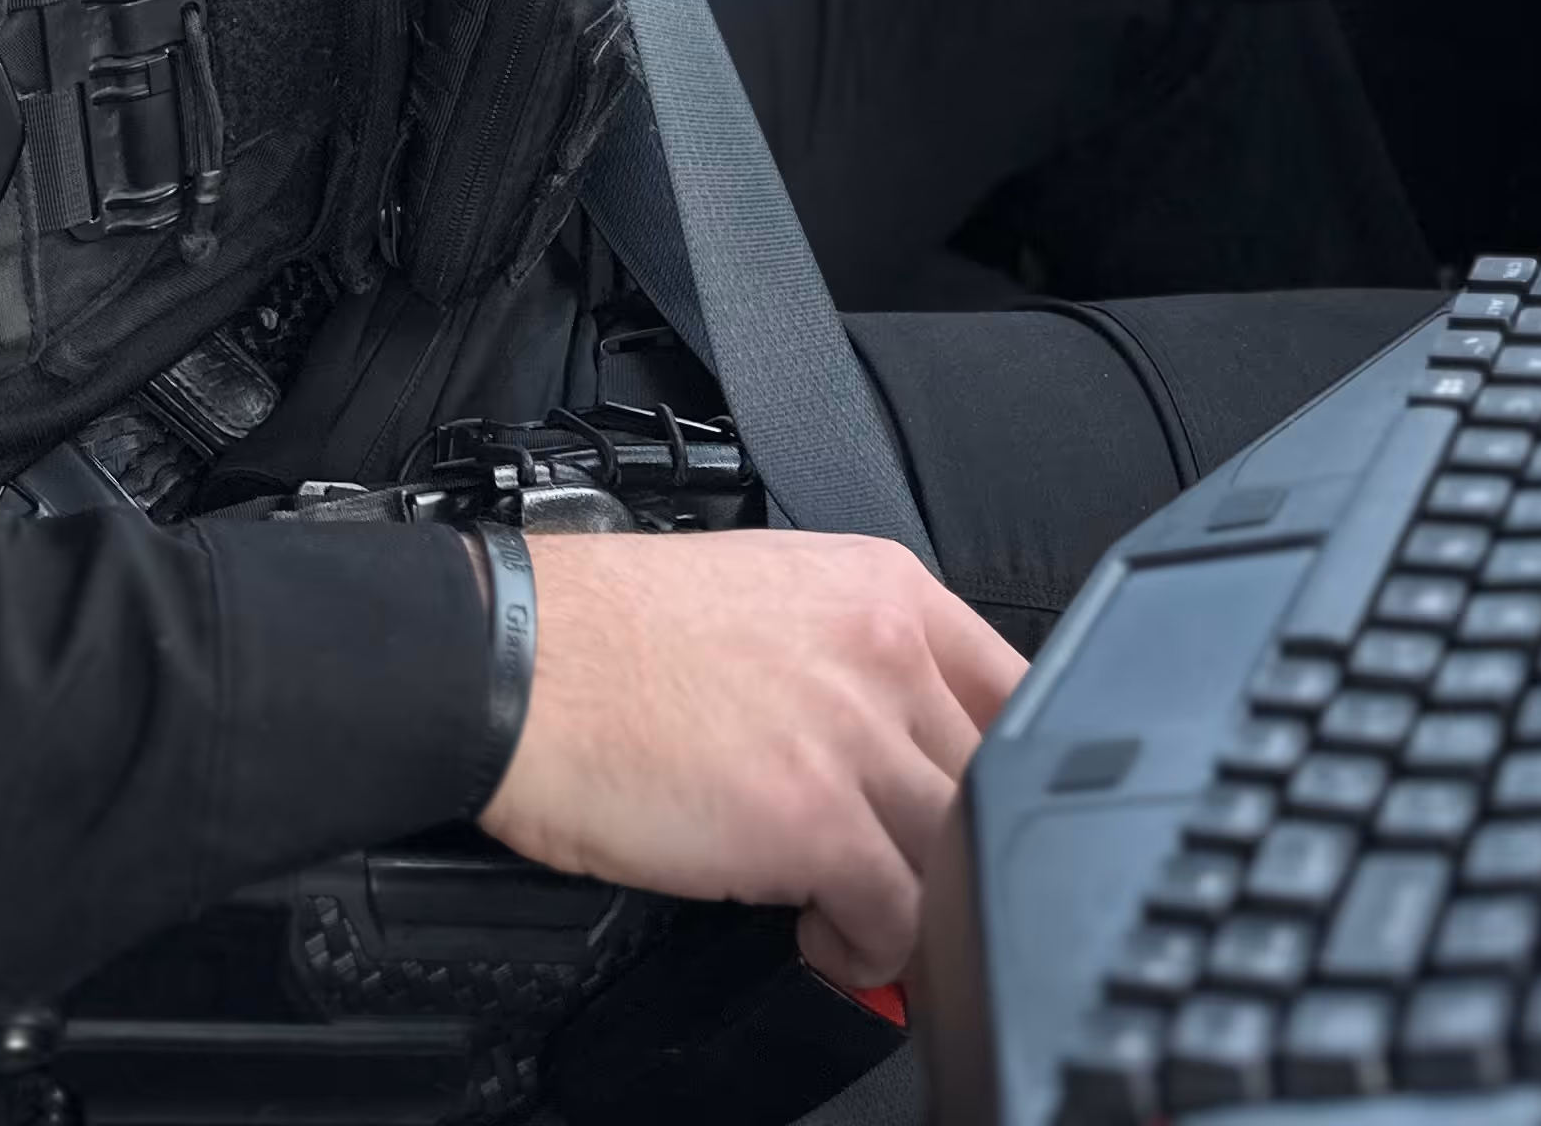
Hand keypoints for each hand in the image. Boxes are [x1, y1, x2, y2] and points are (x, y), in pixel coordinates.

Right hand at [477, 527, 1024, 989]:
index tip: (987, 813)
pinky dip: (870, 952)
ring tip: (858, 916)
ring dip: (916, 904)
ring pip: (956, 852)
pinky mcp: (814, 822)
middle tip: (902, 876)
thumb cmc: (613, 633)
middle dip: (954, 845)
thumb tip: (896, 733)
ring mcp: (856, 736)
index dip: (1010, 768)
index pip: (1018, 686)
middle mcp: (886, 651)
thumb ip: (853, 650)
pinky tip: (824, 941)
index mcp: (883, 587)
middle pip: (992, 777)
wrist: (522, 662)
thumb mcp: (770, 592)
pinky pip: (898, 919)